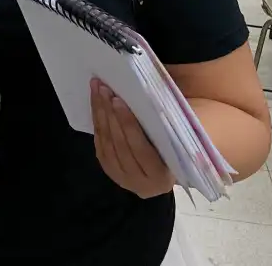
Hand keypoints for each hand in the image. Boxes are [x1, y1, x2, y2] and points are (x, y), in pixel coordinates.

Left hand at [91, 80, 174, 198]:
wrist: (157, 182)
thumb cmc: (173, 158)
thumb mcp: (175, 150)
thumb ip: (166, 132)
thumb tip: (156, 99)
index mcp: (159, 177)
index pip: (140, 149)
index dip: (128, 124)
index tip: (118, 100)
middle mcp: (137, 180)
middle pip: (119, 143)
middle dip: (110, 113)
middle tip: (104, 89)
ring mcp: (119, 175)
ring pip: (106, 141)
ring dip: (100, 112)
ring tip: (97, 88)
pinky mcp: (107, 168)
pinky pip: (99, 141)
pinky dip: (97, 120)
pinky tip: (96, 102)